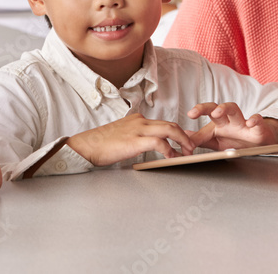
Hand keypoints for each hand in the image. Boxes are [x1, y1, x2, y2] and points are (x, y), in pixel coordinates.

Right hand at [66, 113, 195, 166]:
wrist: (86, 146)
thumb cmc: (100, 144)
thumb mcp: (121, 137)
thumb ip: (136, 138)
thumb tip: (148, 147)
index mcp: (136, 120)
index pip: (162, 124)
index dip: (177, 133)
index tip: (183, 143)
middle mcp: (139, 121)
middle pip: (170, 124)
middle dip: (185, 136)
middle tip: (191, 148)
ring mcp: (137, 129)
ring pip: (169, 130)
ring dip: (182, 141)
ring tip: (187, 152)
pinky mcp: (135, 141)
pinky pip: (159, 142)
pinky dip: (168, 149)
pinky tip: (171, 157)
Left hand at [185, 102, 277, 149]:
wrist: (261, 142)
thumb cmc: (237, 140)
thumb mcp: (217, 141)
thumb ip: (201, 139)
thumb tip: (183, 135)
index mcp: (219, 123)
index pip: (205, 115)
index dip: (196, 116)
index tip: (186, 119)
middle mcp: (229, 119)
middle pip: (216, 107)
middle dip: (204, 108)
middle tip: (194, 112)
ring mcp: (243, 122)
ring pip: (234, 108)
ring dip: (225, 108)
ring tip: (217, 112)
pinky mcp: (258, 127)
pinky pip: (257, 120)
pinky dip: (254, 120)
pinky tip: (250, 123)